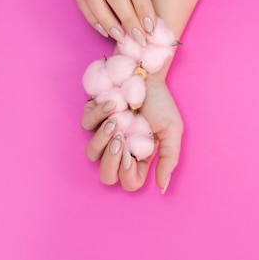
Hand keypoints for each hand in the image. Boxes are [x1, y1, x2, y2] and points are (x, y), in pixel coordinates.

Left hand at [81, 74, 182, 192]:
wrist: (146, 71)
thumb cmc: (160, 101)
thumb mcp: (172, 131)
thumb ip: (169, 160)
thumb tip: (163, 188)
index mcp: (140, 156)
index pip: (129, 182)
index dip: (128, 175)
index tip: (133, 157)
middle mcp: (120, 149)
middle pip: (106, 176)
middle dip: (111, 163)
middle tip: (120, 142)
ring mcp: (104, 134)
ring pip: (91, 154)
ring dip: (103, 138)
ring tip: (117, 121)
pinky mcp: (92, 116)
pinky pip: (86, 125)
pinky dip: (99, 114)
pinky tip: (114, 103)